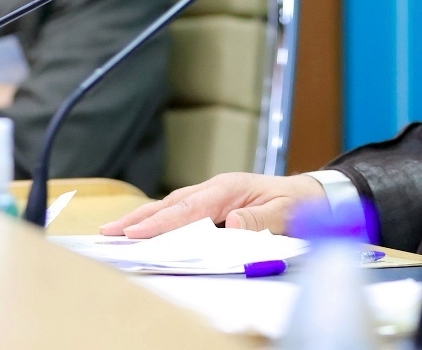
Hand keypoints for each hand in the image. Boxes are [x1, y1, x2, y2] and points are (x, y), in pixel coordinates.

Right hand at [100, 172, 328, 237]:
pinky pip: (182, 211)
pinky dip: (160, 219)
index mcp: (231, 188)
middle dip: (140, 218)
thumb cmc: (299, 204)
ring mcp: (214, 195)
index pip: (190, 207)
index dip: (161, 222)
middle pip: (173, 204)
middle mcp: (218, 188)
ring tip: (114, 231)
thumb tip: (232, 222)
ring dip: (144, 218)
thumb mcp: (287, 213)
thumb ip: (261, 219)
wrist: (313, 196)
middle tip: (108, 231)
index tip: (135, 232)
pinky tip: (143, 230)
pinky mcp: (214, 204)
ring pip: (173, 206)